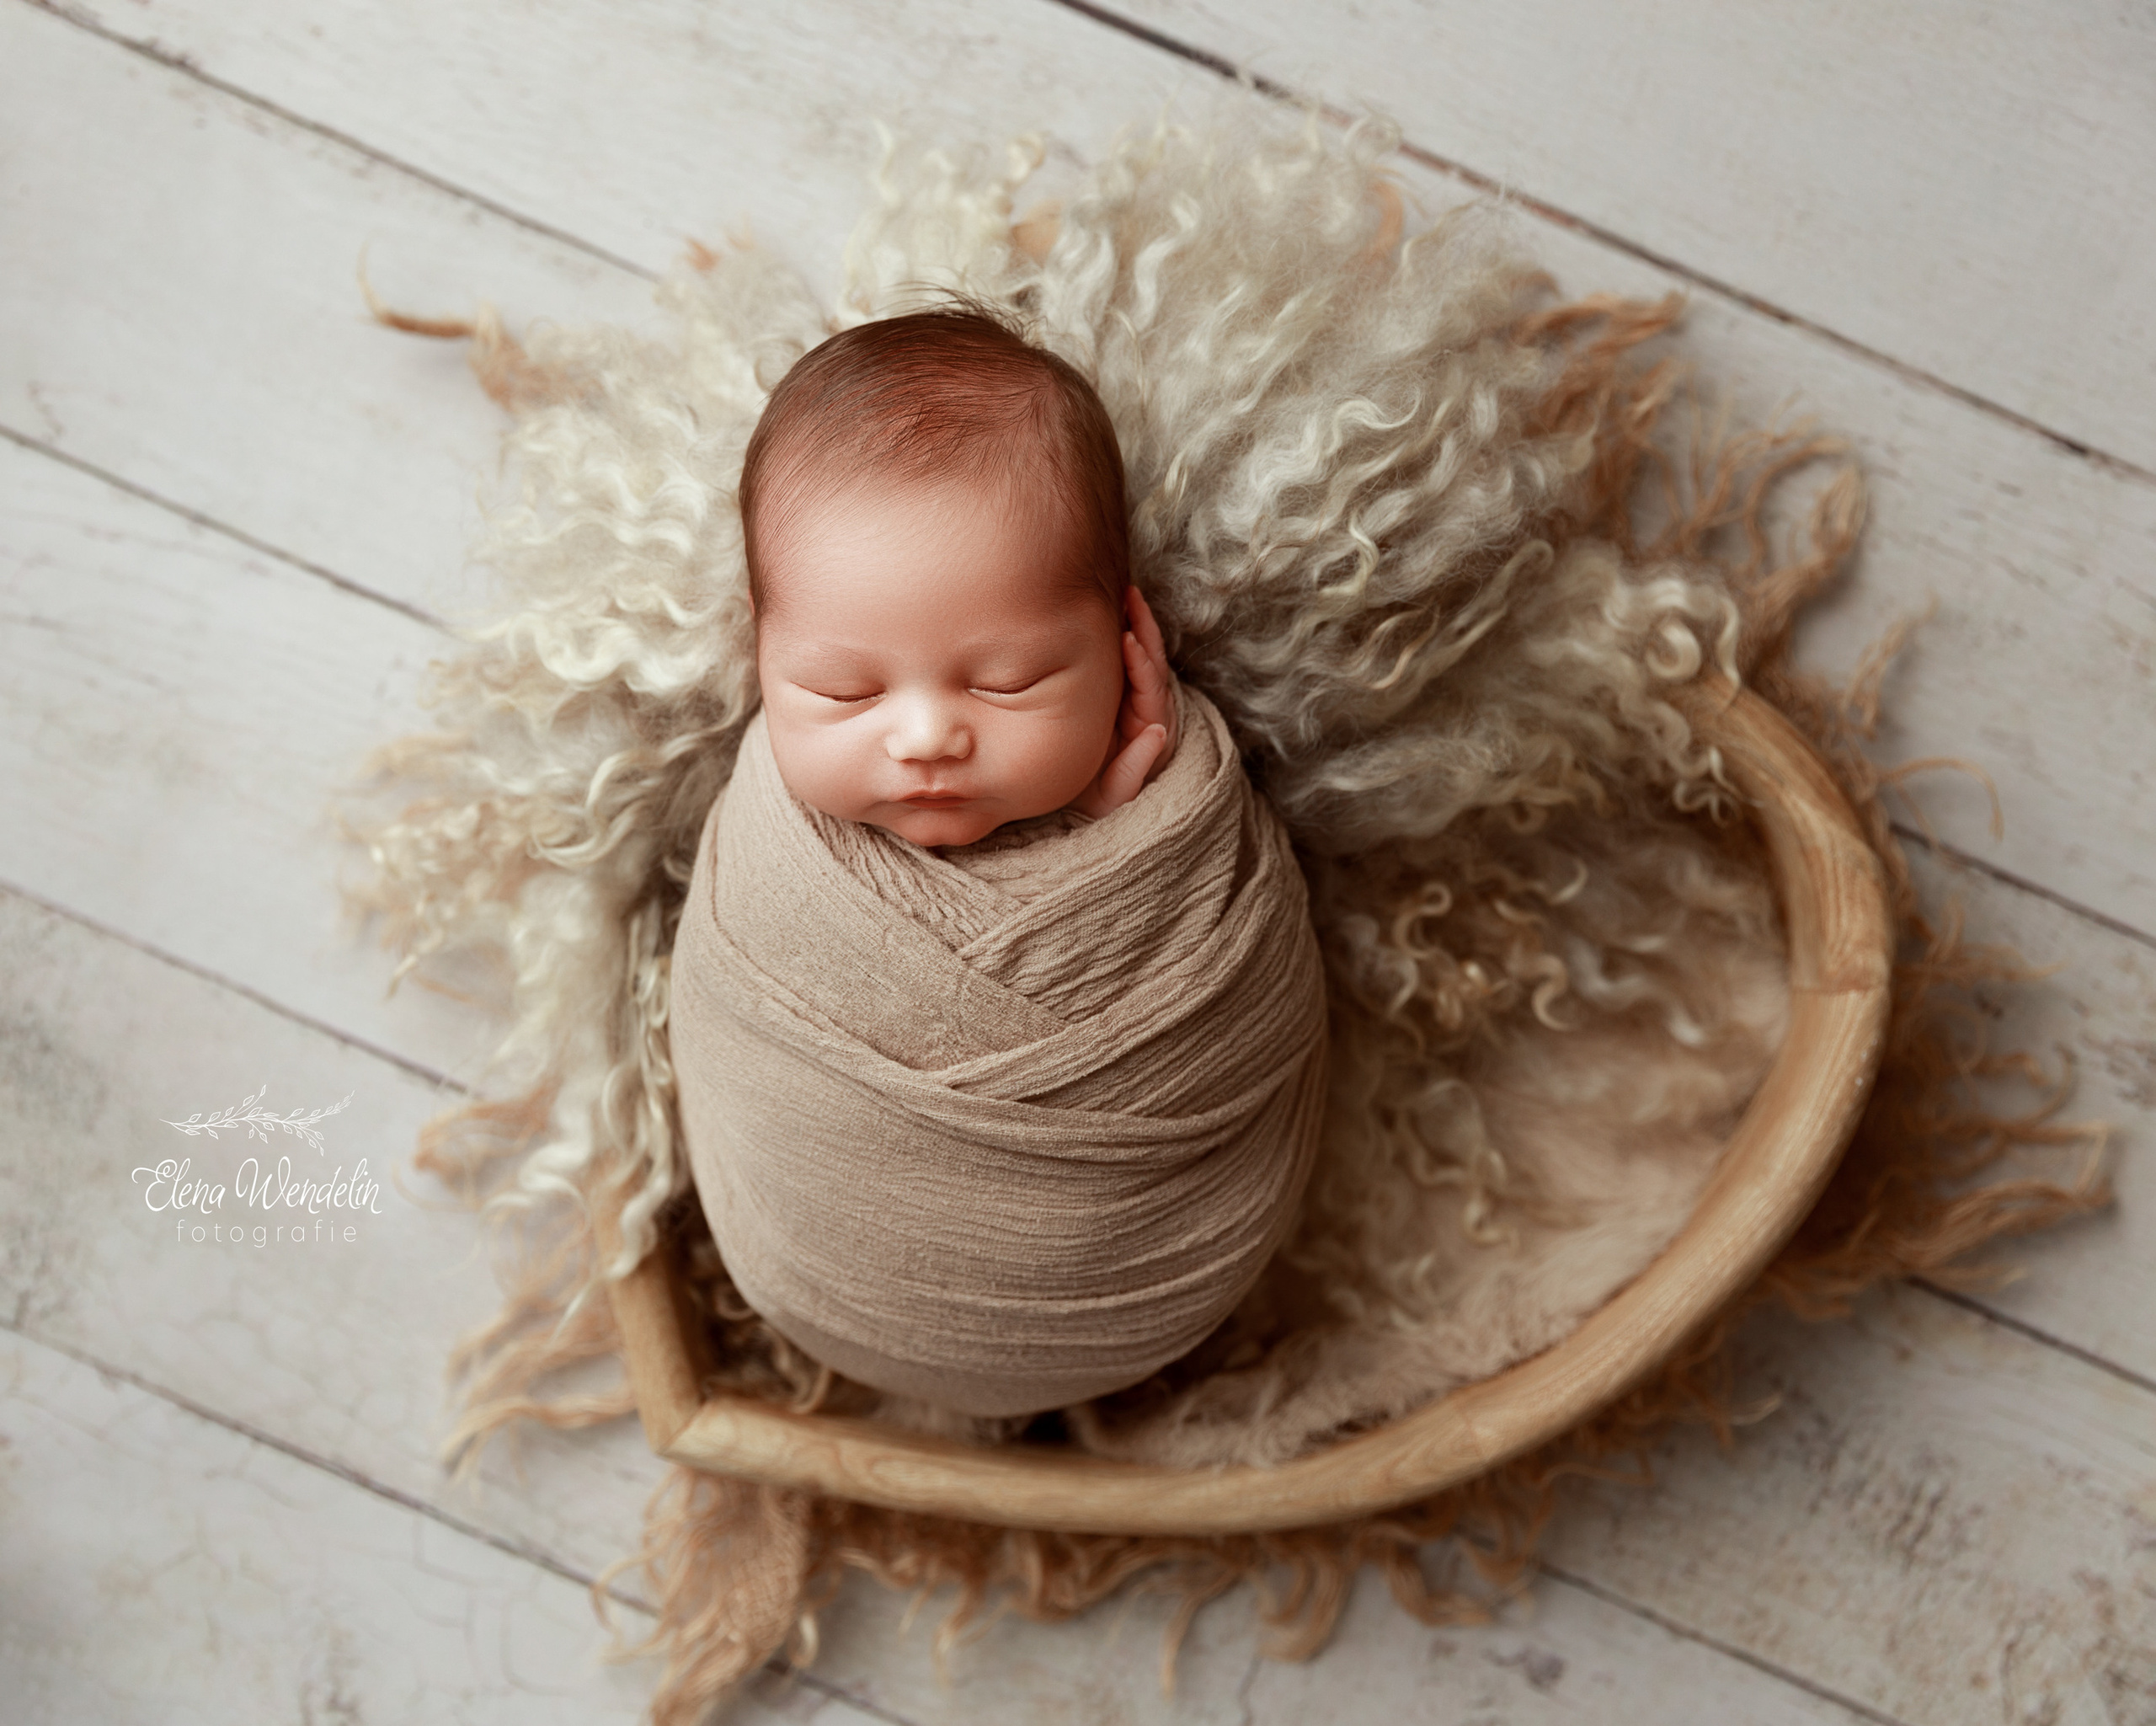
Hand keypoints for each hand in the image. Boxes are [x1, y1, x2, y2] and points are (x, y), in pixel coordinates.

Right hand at [1072, 585, 1180, 817]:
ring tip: (1124, 594)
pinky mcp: (1123, 697)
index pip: (1150, 690)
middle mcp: (1150, 712)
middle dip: (1143, 628)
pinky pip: (1127, 662)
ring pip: (1142, 658)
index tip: (1127, 639)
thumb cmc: (1100, 802)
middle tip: (1129, 595)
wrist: (1091, 807)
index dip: (1140, 664)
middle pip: (1152, 663)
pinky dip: (1122, 636)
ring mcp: (1138, 702)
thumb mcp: (1115, 794)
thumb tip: (1157, 732)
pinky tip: (1112, 616)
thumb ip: (1136, 767)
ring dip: (1135, 625)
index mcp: (1150, 730)